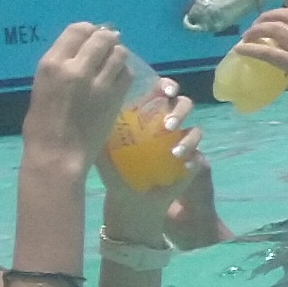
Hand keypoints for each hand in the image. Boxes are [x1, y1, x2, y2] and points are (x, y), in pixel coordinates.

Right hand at [25, 21, 131, 163]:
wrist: (57, 153)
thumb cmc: (42, 123)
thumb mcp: (43, 85)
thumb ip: (62, 66)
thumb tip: (81, 50)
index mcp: (52, 64)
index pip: (77, 30)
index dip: (89, 31)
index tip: (92, 37)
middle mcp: (76, 68)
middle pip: (103, 38)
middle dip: (107, 40)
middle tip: (107, 48)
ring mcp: (99, 83)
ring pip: (119, 53)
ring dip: (118, 55)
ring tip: (113, 63)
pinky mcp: (116, 97)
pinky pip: (127, 73)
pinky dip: (125, 71)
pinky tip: (118, 78)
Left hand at [100, 82, 203, 234]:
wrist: (130, 200)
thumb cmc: (116, 171)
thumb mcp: (102, 151)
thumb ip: (97, 132)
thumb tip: (88, 112)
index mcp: (148, 115)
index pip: (162, 93)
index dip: (168, 86)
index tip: (166, 91)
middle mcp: (169, 125)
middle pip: (184, 105)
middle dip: (180, 111)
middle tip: (167, 125)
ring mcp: (183, 143)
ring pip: (196, 131)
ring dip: (188, 138)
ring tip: (174, 152)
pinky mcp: (191, 163)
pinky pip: (199, 158)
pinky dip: (193, 160)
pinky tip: (185, 165)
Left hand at [232, 8, 287, 129]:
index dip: (284, 14)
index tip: (273, 21)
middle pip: (286, 15)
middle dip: (266, 17)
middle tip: (255, 27)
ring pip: (275, 29)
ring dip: (256, 30)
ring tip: (246, 37)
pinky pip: (269, 52)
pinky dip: (252, 49)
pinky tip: (241, 50)